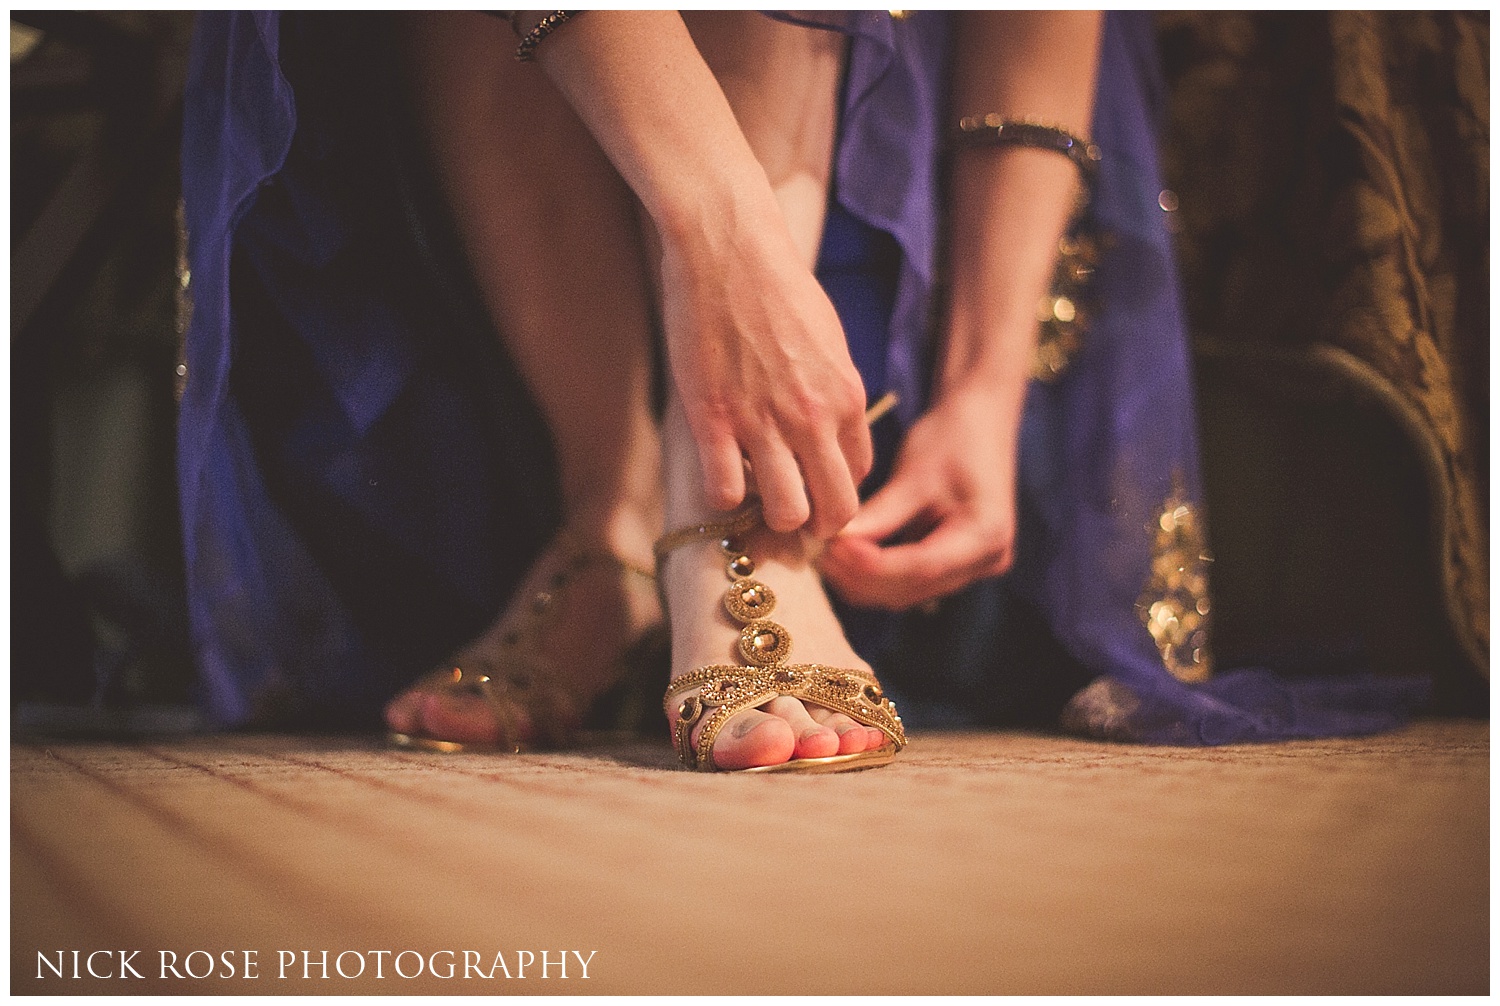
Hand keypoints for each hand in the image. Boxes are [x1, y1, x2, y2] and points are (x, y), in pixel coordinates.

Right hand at [656, 205, 871, 536]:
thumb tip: (833, 429)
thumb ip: (835, 390)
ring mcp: (764, 422)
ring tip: (755, 497)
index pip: (858, 477)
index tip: (814, 487)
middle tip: (793, 516)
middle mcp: (813, 417)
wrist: (728, 247)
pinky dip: (722, 494)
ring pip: (785, 512)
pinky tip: (718, 471)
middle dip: (817, 525)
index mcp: (847, 396)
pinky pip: (725, 492)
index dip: (836, 491)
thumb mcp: (829, 339)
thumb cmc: (777, 286)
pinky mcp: (714, 420)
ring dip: (771, 516)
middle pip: (834, 510)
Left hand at [820, 386, 1019, 608]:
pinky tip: (846, 553)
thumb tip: (836, 543)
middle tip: (819, 552)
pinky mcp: (955, 568)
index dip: (870, 565)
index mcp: (986, 533)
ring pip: (905, 593)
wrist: (980, 423)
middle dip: (861, 575)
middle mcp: (986, 561)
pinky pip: (908, 584)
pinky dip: (874, 574)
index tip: (832, 549)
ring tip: (827, 552)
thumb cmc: (951, 437)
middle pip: (911, 588)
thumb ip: (880, 513)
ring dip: (862, 579)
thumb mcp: (915, 474)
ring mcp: (973, 569)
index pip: (921, 566)